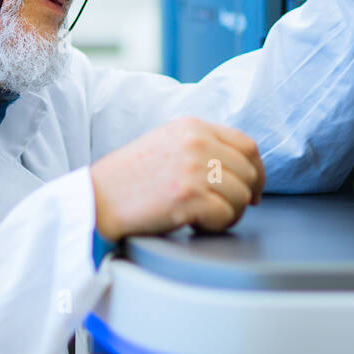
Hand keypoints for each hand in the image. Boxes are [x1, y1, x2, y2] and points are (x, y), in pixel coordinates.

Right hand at [91, 117, 264, 240]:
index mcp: (192, 127)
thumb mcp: (166, 143)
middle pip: (248, 172)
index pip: (247, 145)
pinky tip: (194, 225)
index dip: (257, 171)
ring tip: (203, 218)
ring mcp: (193, 169)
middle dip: (243, 197)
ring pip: (241, 196)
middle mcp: (196, 143)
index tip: (254, 189)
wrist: (96, 200)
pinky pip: (226, 216)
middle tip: (223, 211)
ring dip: (229, 214)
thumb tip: (239, 165)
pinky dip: (215, 226)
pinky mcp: (188, 197)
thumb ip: (201, 145)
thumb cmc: (128, 179)